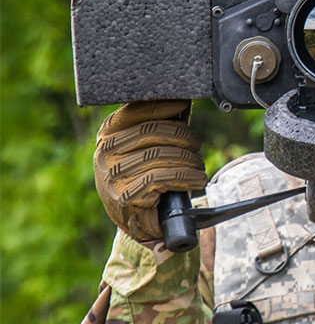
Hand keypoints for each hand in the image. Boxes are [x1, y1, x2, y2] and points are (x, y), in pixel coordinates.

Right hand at [94, 100, 205, 242]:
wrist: (134, 220)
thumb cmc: (142, 177)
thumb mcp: (142, 149)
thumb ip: (155, 127)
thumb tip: (182, 103)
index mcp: (108, 134)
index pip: (136, 111)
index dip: (163, 107)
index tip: (184, 104)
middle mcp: (106, 152)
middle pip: (153, 131)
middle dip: (182, 136)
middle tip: (196, 145)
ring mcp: (113, 174)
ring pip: (160, 156)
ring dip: (188, 160)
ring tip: (198, 166)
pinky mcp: (125, 195)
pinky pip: (162, 179)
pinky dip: (186, 178)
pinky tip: (196, 180)